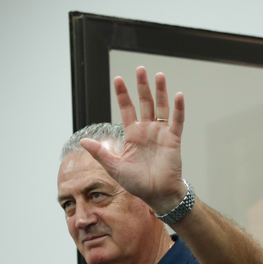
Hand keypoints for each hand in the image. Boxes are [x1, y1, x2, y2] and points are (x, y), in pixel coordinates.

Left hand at [79, 66, 186, 214]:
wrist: (156, 194)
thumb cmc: (137, 183)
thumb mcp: (114, 167)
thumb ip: (100, 153)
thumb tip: (83, 141)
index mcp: (132, 134)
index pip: (126, 109)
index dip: (123, 94)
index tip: (118, 79)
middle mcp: (147, 130)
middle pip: (145, 102)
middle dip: (142, 86)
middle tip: (140, 69)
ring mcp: (161, 133)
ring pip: (161, 107)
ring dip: (160, 91)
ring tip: (158, 75)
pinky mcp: (173, 139)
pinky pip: (177, 121)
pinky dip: (178, 108)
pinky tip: (178, 95)